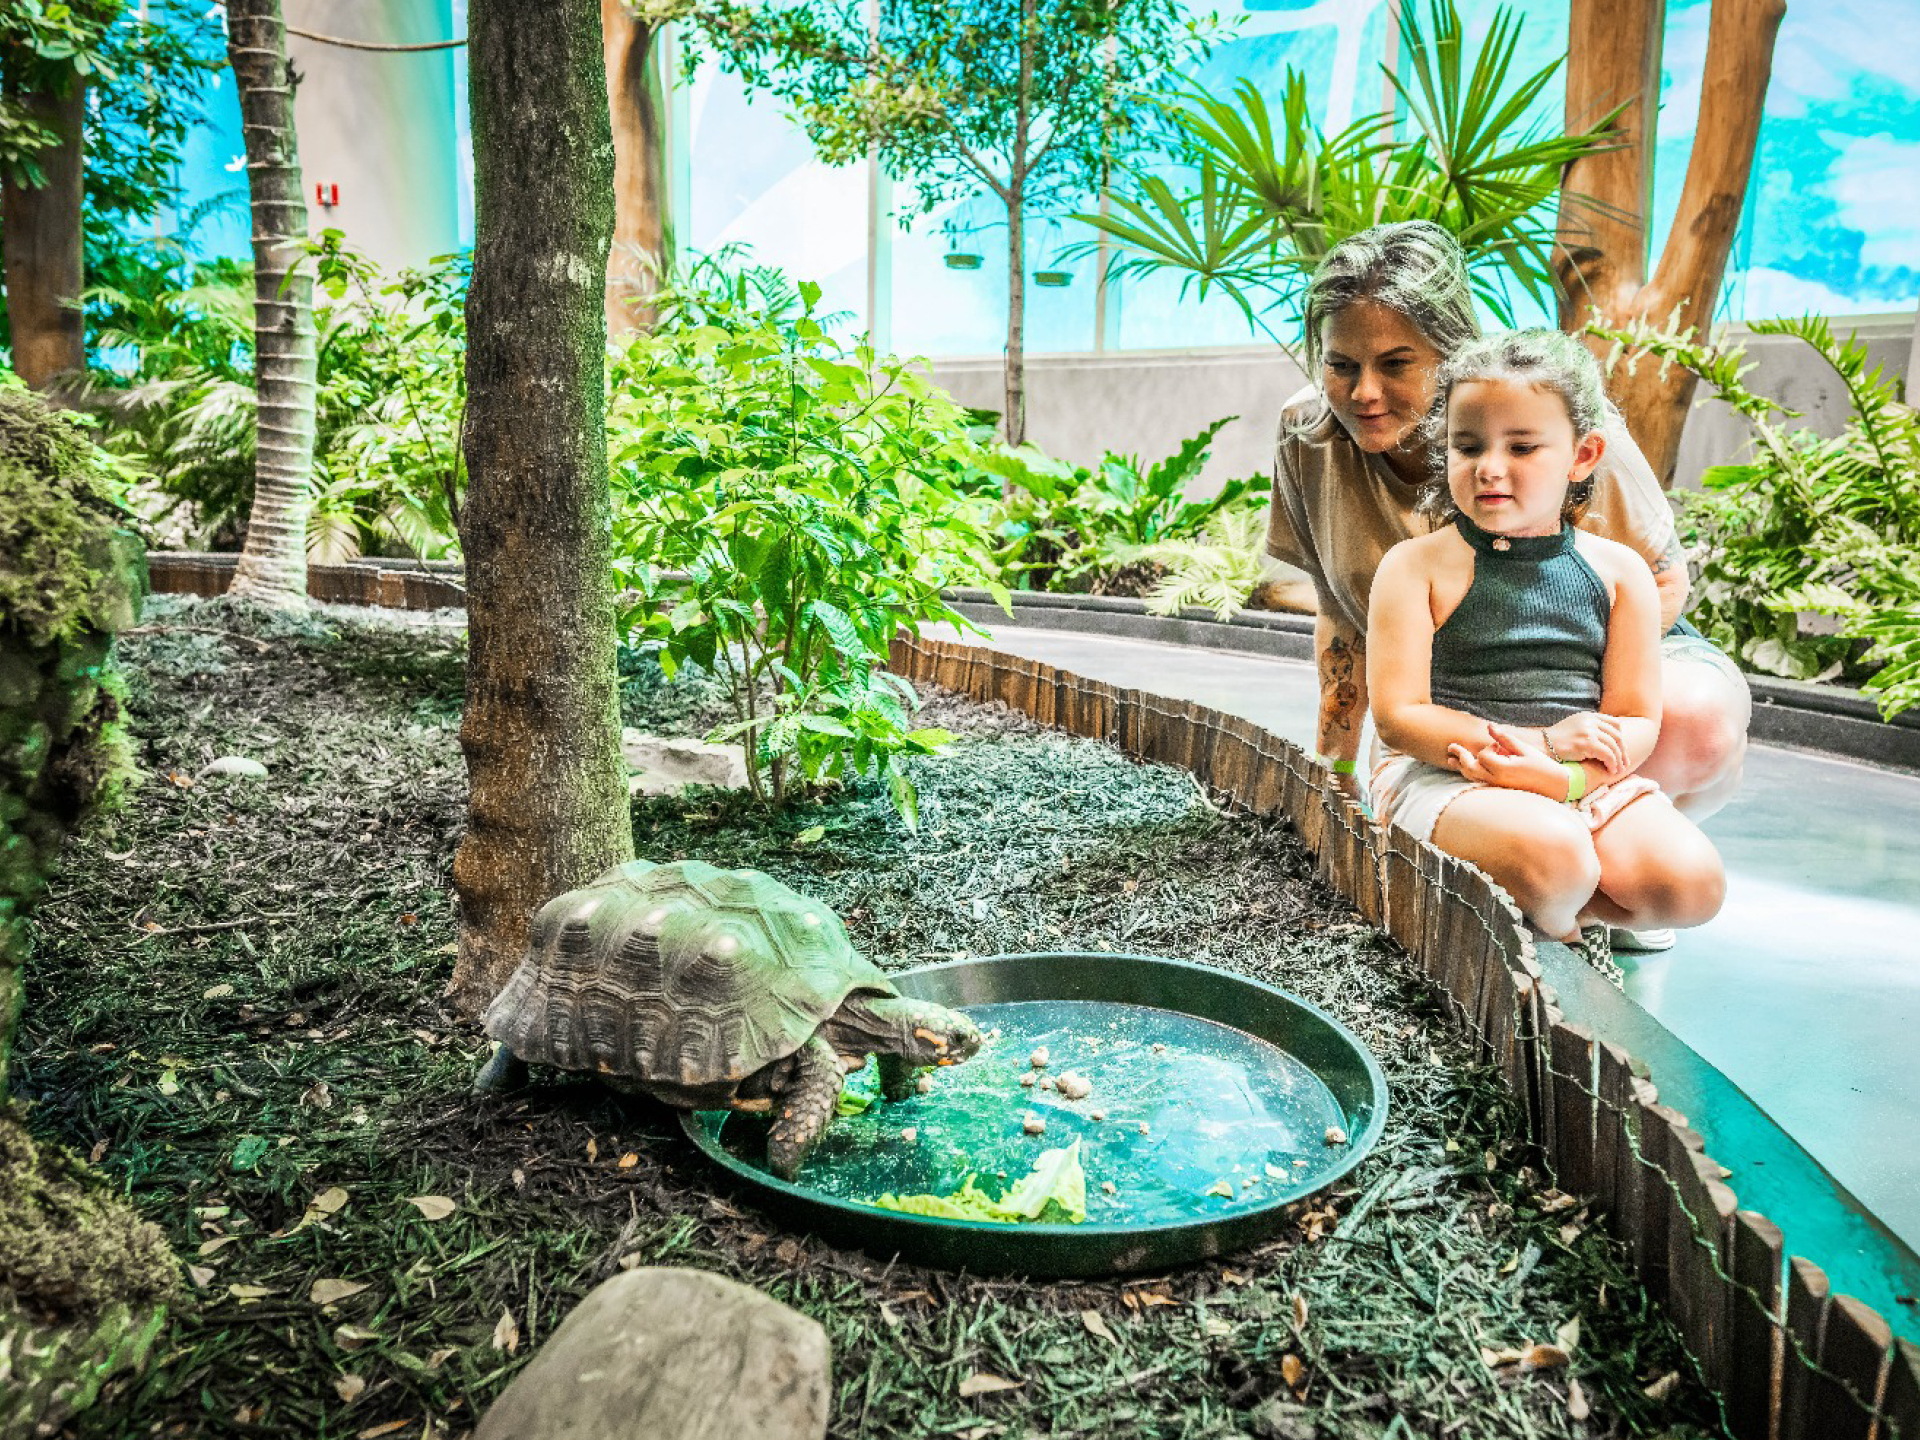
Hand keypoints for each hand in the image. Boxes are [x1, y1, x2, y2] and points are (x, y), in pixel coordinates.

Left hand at [1447, 738, 1567, 797]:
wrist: (1554, 786)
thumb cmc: (1541, 766)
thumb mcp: (1524, 748)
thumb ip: (1504, 738)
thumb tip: (1489, 726)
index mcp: (1502, 769)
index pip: (1483, 755)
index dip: (1489, 748)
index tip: (1500, 747)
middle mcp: (1496, 780)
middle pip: (1470, 768)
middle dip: (1460, 756)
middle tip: (1450, 746)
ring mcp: (1496, 787)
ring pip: (1472, 777)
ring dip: (1461, 767)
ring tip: (1451, 759)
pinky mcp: (1498, 790)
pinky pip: (1478, 782)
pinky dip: (1470, 774)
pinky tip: (1465, 769)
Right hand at [1542, 712, 1628, 775]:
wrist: (1540, 745)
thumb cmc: (1556, 741)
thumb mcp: (1574, 728)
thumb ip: (1589, 728)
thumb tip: (1606, 738)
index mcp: (1589, 716)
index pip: (1615, 724)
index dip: (1620, 738)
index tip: (1621, 750)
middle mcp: (1590, 721)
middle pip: (1617, 736)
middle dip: (1623, 751)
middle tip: (1624, 764)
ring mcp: (1588, 731)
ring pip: (1613, 746)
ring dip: (1618, 760)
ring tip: (1617, 770)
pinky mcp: (1586, 743)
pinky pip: (1607, 754)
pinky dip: (1612, 763)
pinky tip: (1610, 770)